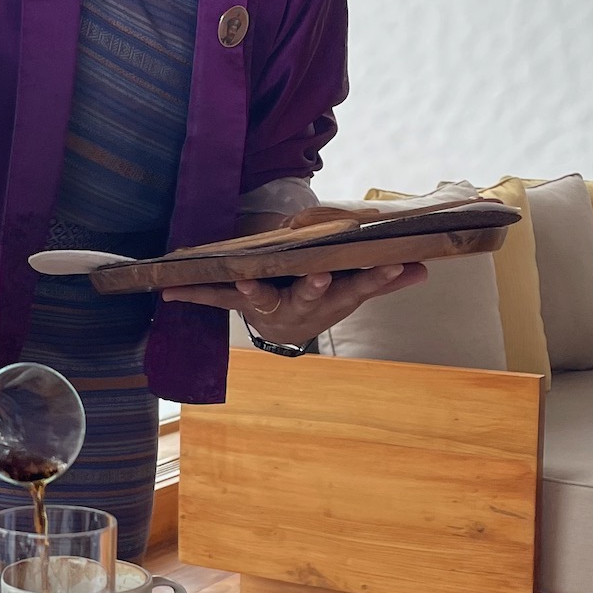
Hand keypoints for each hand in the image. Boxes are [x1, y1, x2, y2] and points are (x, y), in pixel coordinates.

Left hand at [160, 261, 428, 345]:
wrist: (288, 327)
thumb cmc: (322, 299)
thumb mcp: (355, 289)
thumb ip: (384, 278)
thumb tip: (423, 265)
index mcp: (334, 298)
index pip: (362, 286)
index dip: (377, 279)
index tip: (392, 267)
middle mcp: (302, 305)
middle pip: (312, 295)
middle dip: (315, 286)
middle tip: (321, 275)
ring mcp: (269, 306)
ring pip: (263, 299)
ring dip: (254, 289)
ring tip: (244, 279)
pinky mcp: (240, 304)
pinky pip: (215, 298)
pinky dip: (192, 295)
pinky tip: (168, 291)